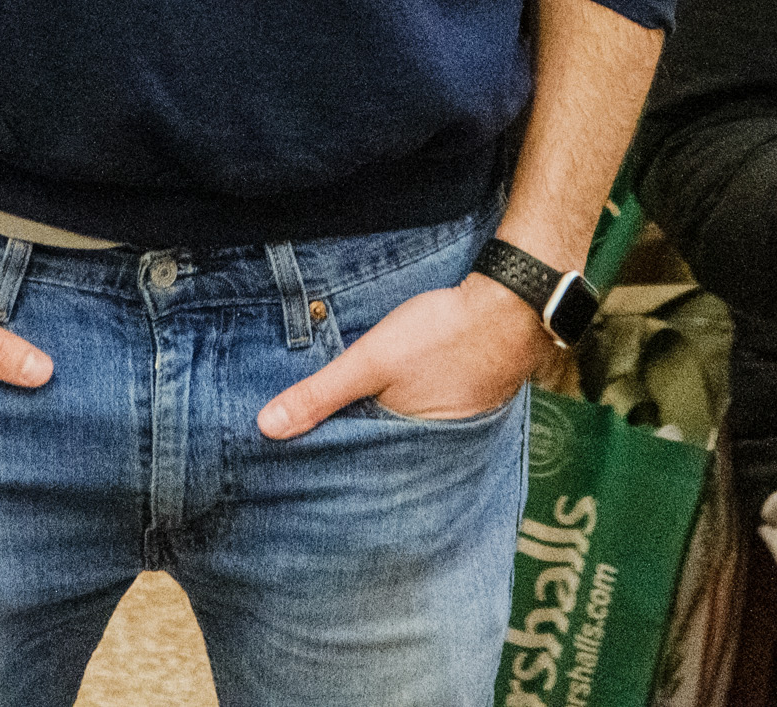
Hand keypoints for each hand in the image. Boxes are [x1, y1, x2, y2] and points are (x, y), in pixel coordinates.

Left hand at [258, 266, 549, 440]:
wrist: (510, 307)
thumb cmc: (441, 334)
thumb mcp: (370, 361)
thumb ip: (320, 394)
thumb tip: (265, 427)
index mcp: (406, 448)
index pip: (356, 468)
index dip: (327, 462)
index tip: (292, 467)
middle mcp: (434, 450)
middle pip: (381, 455)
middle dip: (351, 452)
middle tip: (309, 452)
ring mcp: (456, 427)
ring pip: (406, 437)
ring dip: (382, 431)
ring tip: (346, 427)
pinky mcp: (468, 404)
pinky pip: (428, 419)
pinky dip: (407, 413)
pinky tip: (394, 401)